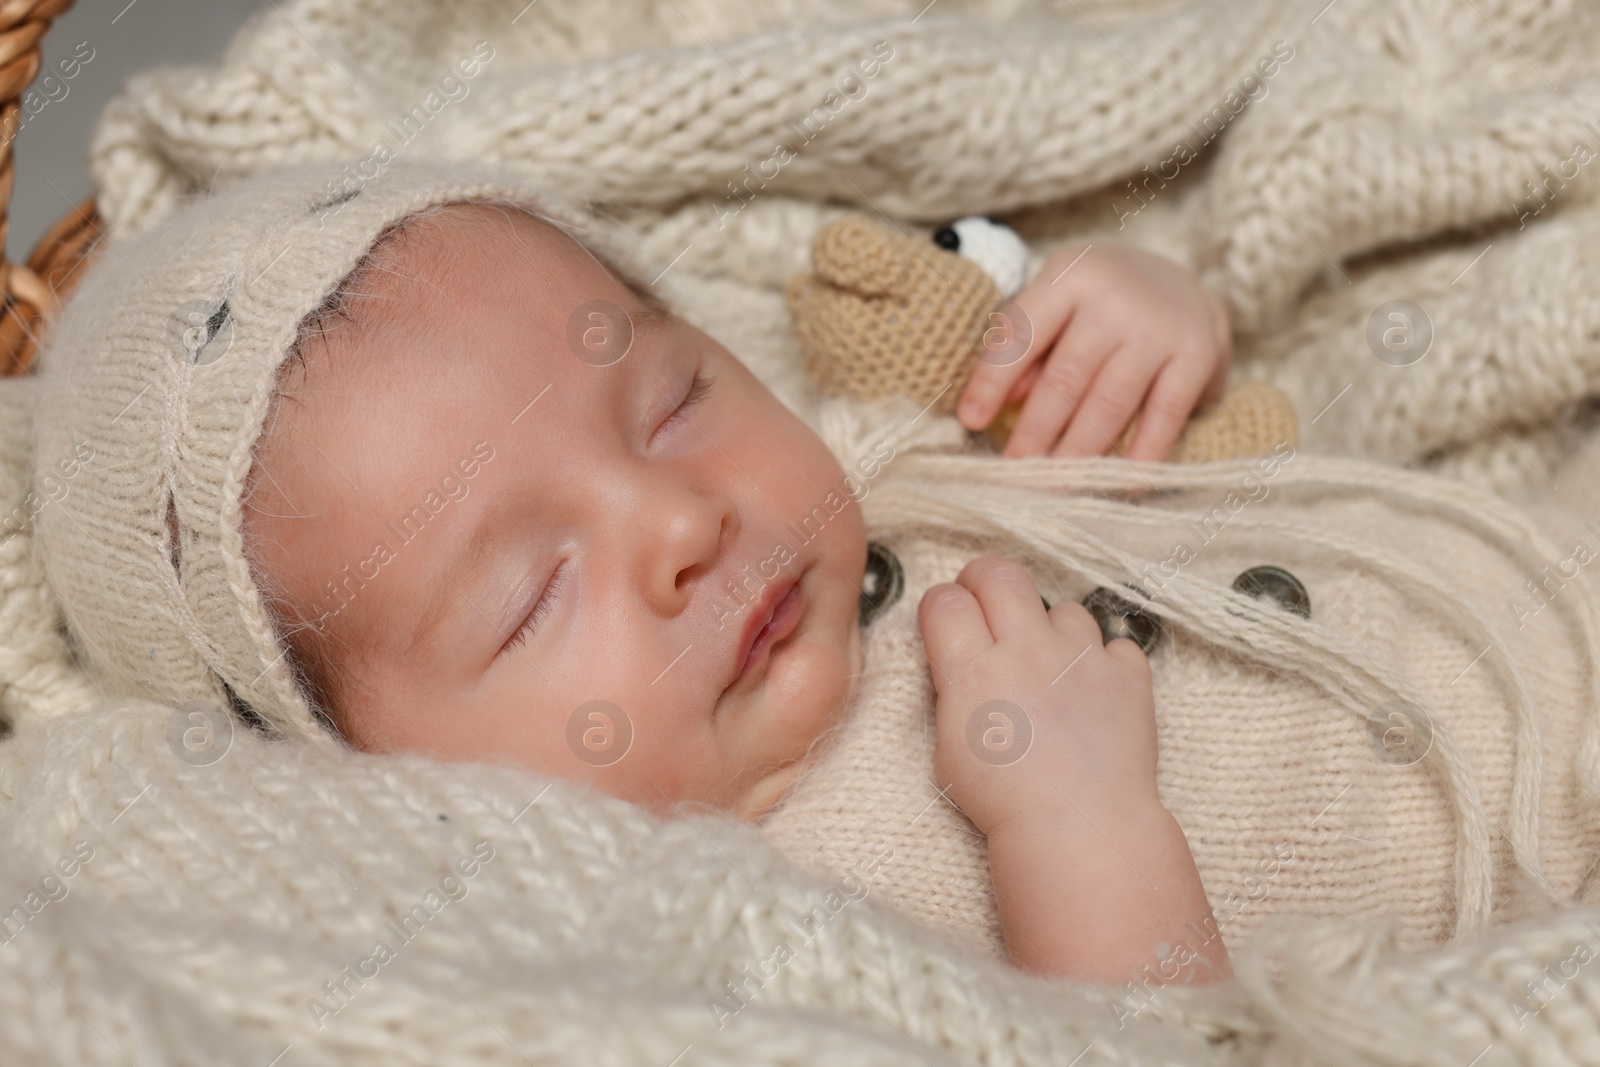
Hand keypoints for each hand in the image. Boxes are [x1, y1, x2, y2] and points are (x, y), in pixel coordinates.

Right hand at [918, 557, 1160, 838]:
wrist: (1080, 828)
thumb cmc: (1005, 802)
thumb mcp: (948, 749)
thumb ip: (953, 692)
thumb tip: (958, 663)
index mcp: (973, 669)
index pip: (944, 601)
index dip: (941, 605)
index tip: (945, 619)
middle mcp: (1027, 649)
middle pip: (1000, 575)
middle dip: (984, 579)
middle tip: (983, 599)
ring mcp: (1082, 657)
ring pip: (1064, 608)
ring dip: (1052, 629)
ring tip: (1050, 665)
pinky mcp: (1127, 674)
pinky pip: (1117, 645)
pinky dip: (1105, 663)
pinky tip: (1095, 692)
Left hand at [956, 245, 1231, 460]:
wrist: (1184, 287)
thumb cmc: (1099, 308)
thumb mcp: (1060, 309)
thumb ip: (1031, 349)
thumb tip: (1004, 404)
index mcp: (1070, 276)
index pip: (1022, 334)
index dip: (992, 381)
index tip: (971, 422)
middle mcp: (1115, 299)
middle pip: (1065, 377)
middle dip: (1034, 431)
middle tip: (1013, 472)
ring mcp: (1158, 328)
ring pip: (1109, 401)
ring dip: (1078, 452)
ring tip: (1054, 487)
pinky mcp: (1196, 356)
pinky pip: (1164, 414)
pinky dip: (1143, 453)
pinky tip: (1122, 483)